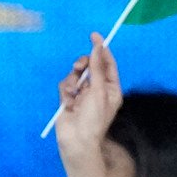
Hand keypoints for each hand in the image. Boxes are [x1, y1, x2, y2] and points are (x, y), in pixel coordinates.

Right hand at [52, 37, 122, 163]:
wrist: (77, 140)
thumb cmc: (94, 118)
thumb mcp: (98, 90)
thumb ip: (96, 67)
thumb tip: (97, 46)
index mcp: (111, 88)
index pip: (107, 64)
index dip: (102, 49)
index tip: (94, 35)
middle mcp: (97, 89)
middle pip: (90, 66)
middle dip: (83, 65)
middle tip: (79, 68)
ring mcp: (82, 94)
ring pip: (75, 74)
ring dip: (73, 81)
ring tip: (73, 93)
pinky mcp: (69, 98)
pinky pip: (65, 85)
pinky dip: (65, 91)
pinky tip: (68, 102)